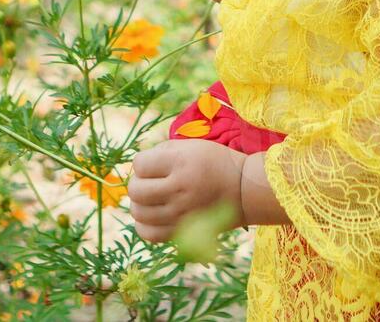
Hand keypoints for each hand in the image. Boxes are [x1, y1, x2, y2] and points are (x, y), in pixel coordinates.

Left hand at [126, 139, 246, 242]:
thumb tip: (136, 166)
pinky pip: (149, 234)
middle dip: (138, 183)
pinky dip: (144, 225)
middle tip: (151, 181)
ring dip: (140, 204)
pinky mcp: (183, 231)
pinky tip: (153, 216)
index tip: (156, 164)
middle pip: (135, 190)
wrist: (244, 190)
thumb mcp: (192, 146)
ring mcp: (180, 213)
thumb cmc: (216, 162)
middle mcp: (180, 189)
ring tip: (152, 198)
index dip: (143, 163)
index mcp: (181, 162)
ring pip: (139, 213)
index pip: (140, 164)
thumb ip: (160, 152)